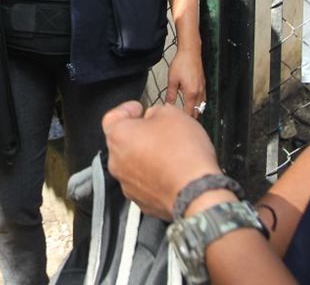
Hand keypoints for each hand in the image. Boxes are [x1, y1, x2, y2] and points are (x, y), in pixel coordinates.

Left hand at [102, 101, 222, 219]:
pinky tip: (171, 170)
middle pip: (123, 142)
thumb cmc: (183, 153)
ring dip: (146, 156)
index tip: (138, 109)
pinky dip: (154, 175)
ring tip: (169, 152)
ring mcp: (127, 184)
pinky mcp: (141, 200)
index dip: (126, 110)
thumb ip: (156, 111)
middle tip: (158, 130)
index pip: (112, 117)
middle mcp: (117, 162)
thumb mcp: (172, 114)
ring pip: (133, 163)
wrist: (197, 192)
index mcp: (119, 136)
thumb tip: (154, 116)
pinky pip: (144, 182)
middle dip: (139, 134)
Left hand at [167, 46, 206, 117]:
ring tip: (187, 116)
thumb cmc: (181, 63)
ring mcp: (203, 89)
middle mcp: (199, 93)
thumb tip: (167, 105)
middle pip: (197, 111)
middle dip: (191, 118)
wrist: (191, 52)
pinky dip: (198, 105)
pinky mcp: (203, 84)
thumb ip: (170, 94)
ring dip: (195, 112)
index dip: (184, 119)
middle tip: (182, 122)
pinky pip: (203, 99)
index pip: (189, 112)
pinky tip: (193, 104)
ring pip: (201, 106)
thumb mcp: (172, 80)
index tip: (177, 122)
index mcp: (192, 93)